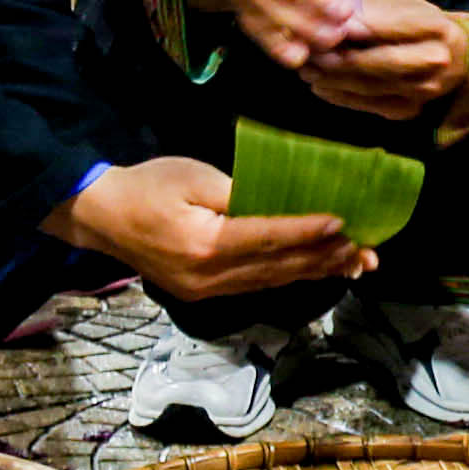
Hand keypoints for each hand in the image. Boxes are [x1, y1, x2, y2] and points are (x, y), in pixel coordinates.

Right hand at [52, 155, 360, 310]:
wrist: (100, 216)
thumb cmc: (147, 186)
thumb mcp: (194, 177)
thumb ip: (239, 194)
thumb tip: (283, 208)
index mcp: (205, 245)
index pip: (269, 238)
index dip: (308, 232)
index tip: (345, 224)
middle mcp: (209, 277)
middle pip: (278, 269)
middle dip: (325, 259)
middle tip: (367, 251)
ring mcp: (206, 290)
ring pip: (272, 282)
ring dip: (314, 271)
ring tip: (354, 264)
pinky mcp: (204, 292)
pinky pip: (256, 285)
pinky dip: (288, 276)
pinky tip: (314, 269)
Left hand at [294, 0, 464, 121]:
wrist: (453, 59)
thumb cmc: (418, 25)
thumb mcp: (402, 5)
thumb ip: (372, 7)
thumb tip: (339, 17)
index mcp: (438, 27)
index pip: (397, 25)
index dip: (362, 24)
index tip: (329, 21)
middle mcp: (438, 62)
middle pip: (385, 61)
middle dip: (343, 56)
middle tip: (310, 51)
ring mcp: (424, 91)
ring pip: (372, 86)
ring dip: (334, 78)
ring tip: (307, 67)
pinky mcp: (408, 110)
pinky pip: (368, 105)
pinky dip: (339, 95)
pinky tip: (319, 84)